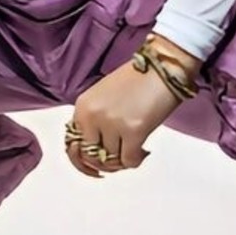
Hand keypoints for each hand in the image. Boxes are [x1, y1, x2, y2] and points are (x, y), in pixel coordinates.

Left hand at [65, 57, 185, 178]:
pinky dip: (136, 159)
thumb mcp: (103, 96)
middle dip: (106, 163)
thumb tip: (97, 149)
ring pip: (112, 161)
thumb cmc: (137, 79)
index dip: (82, 161)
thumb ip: (94, 119)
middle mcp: (93, 116)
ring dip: (124, 159)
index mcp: (82, 106)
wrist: (163, 66)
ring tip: (135, 148)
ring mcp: (112, 124)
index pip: (73, 145)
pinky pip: (129, 161)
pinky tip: (144, 149)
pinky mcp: (133, 131)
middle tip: (120, 158)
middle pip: (92, 156)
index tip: (94, 168)